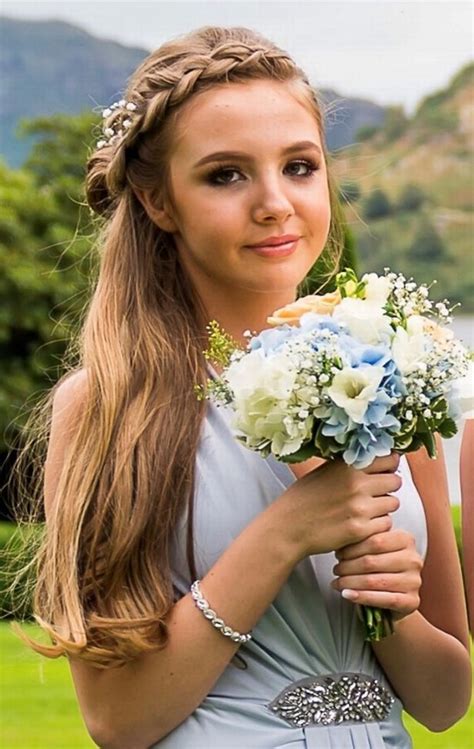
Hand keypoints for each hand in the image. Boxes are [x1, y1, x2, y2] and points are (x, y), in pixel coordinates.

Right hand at [273, 452, 401, 558]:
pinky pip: (385, 523)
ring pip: (393, 503)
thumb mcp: (325, 471)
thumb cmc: (304, 498)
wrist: (288, 527)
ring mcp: (360, 508)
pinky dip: (376, 524)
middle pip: (395, 481)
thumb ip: (350, 465)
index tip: (382, 471)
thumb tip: (378, 457)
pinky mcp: (360, 529)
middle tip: (373, 493)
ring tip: (365, 509)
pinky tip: (361, 523)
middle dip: (387, 486)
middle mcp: (356, 484)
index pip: (389, 458)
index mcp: (348, 466)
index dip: (388, 465)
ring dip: (383, 506)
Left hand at [331, 529, 423, 620]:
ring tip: (337, 583)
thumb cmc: (381, 569)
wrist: (396, 599)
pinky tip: (347, 595)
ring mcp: (414, 581)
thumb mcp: (376, 551)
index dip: (352, 548)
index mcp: (406, 539)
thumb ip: (364, 542)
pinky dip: (361, 597)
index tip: (338, 553)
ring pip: (374, 581)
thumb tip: (340, 541)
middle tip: (335, 570)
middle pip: (372, 561)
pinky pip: (382, 599)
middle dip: (348, 566)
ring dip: (350, 582)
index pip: (375, 541)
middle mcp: (413, 559)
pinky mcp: (412, 602)